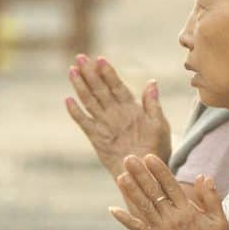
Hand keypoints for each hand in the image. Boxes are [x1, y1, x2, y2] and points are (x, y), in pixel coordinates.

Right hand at [67, 55, 168, 179]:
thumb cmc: (157, 150)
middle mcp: (115, 113)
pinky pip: (84, 123)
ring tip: (72, 70)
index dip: (109, 73)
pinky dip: (76, 113)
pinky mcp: (97, 139)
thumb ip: (152, 105)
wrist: (147, 172)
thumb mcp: (159, 125)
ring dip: (81, 86)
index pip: (117, 86)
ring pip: (90, 101)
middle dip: (90, 73)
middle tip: (80, 56)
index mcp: (131, 108)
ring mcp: (105, 125)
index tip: (100, 59)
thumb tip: (152, 82)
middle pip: (100, 89)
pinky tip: (68, 100)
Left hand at [110, 153, 228, 229]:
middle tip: (129, 158)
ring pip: (143, 207)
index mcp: (188, 212)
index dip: (159, 170)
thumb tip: (204, 176)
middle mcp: (172, 219)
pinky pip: (137, 229)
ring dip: (130, 191)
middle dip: (140, 174)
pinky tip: (113, 209)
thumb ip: (211, 197)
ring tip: (120, 176)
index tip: (149, 157)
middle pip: (153, 192)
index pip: (170, 185)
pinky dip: (124, 219)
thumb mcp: (219, 221)